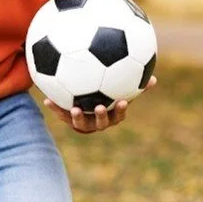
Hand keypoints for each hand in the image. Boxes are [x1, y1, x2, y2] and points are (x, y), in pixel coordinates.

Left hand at [42, 76, 156, 133]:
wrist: (86, 106)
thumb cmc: (108, 96)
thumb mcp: (120, 90)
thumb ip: (135, 84)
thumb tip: (155, 78)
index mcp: (111, 115)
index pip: (119, 115)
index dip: (121, 110)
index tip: (123, 102)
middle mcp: (98, 122)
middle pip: (101, 123)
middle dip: (101, 117)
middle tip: (100, 107)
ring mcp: (83, 123)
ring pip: (80, 124)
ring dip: (77, 117)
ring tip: (75, 108)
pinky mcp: (69, 120)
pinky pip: (62, 115)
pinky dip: (55, 108)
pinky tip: (47, 99)